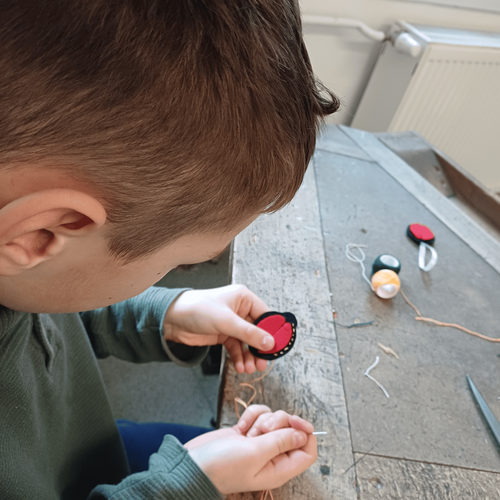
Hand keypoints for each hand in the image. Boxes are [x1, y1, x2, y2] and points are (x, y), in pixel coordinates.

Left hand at [163, 285, 274, 373]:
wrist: (172, 319)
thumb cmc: (198, 310)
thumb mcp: (226, 322)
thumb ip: (249, 333)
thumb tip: (270, 343)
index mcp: (244, 298)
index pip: (266, 316)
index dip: (273, 332)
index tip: (278, 348)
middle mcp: (240, 309)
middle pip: (258, 331)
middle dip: (260, 348)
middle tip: (263, 364)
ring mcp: (232, 323)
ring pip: (247, 342)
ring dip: (250, 356)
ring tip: (250, 369)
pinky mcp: (223, 334)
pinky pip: (236, 347)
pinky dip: (239, 357)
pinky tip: (240, 366)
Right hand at [184, 405, 316, 494]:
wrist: (193, 463)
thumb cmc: (222, 466)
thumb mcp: (255, 453)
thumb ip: (281, 441)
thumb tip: (304, 434)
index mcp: (280, 468)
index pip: (307, 451)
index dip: (305, 433)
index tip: (295, 422)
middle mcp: (272, 456)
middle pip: (291, 429)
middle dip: (277, 422)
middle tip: (262, 431)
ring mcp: (259, 443)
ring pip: (274, 419)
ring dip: (261, 419)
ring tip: (247, 433)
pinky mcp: (247, 432)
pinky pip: (259, 415)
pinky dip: (251, 415)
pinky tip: (240, 426)